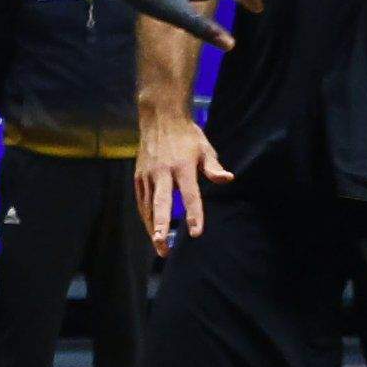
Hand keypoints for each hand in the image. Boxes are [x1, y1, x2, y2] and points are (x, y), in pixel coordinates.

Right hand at [136, 116, 230, 256]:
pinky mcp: (139, 176)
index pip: (190, 194)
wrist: (160, 118)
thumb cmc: (187, 136)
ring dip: (153, 227)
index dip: (194, 214)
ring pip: (148, 206)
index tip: (196, 233)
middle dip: (161, 225)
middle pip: (161, 203)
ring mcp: (148, 174)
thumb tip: (228, 179)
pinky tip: (152, 230)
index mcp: (182, 166)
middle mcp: (162, 172)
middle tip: (162, 244)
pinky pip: (142, 201)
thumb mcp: (204, 148)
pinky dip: (147, 217)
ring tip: (160, 247)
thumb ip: (213, 167)